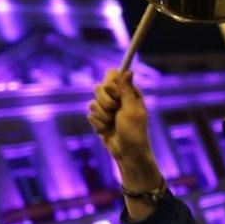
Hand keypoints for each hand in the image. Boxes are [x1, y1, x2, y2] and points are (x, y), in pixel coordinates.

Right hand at [88, 71, 160, 189]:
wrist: (127, 152)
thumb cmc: (134, 131)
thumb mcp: (132, 110)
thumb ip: (127, 90)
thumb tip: (128, 71)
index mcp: (129, 92)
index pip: (112, 74)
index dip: (111, 85)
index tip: (117, 96)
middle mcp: (117, 97)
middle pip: (99, 87)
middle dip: (106, 102)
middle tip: (116, 111)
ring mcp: (107, 107)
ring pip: (92, 103)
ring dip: (103, 116)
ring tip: (113, 124)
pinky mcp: (99, 118)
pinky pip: (90, 115)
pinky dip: (99, 124)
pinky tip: (107, 130)